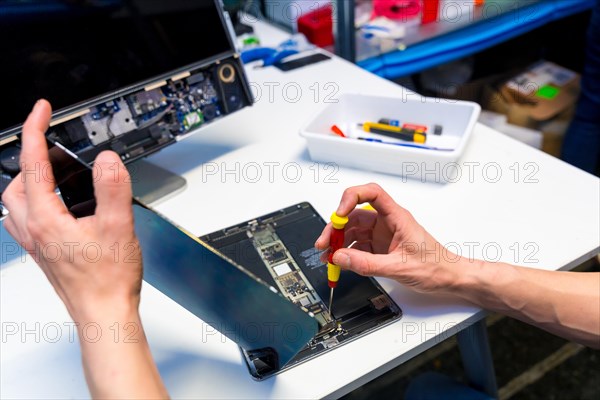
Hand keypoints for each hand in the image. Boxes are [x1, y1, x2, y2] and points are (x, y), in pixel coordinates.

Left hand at [1, 100, 141, 322]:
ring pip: (14, 203)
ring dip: (27, 181)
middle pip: (15, 182)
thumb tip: (107, 159)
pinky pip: (24, 220)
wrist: (104, 314)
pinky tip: (55, 207)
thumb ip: (113, 187)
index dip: (35, 130)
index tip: (41, 111)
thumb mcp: (119, 226)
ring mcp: (36, 244)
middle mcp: (33, 231)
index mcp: (46, 219)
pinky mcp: (44, 253)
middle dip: (29, 157)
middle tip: (51, 144)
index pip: (33, 163)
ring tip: (51, 171)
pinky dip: (34, 203)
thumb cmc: (108, 280)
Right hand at [315, 183, 464, 292]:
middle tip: (324, 244)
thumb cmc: (436, 267)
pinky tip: (340, 261)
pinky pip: (358, 244)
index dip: (350, 198)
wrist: (450, 278)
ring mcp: (383, 234)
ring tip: (328, 256)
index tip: (338, 215)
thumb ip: (367, 264)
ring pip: (354, 230)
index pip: (371, 193)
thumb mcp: (399, 268)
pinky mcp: (381, 247)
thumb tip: (340, 258)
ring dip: (338, 241)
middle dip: (336, 227)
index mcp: (396, 217)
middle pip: (354, 214)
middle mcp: (387, 222)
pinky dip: (346, 252)